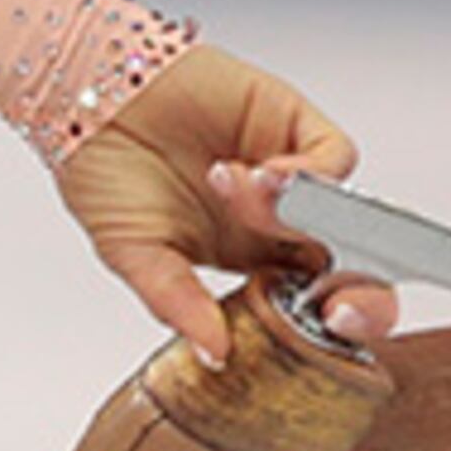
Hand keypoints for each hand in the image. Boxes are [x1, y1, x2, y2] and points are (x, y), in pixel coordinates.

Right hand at [54, 43, 383, 364]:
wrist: (86, 96)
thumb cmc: (103, 170)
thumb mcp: (134, 254)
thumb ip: (177, 303)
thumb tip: (214, 354)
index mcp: (247, 259)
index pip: (312, 301)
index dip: (334, 320)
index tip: (328, 329)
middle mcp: (277, 221)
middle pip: (354, 262)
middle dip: (364, 290)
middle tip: (339, 305)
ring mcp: (290, 172)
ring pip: (340, 211)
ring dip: (292, 213)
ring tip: (225, 186)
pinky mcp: (293, 123)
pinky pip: (334, 158)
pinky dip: (307, 173)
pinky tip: (258, 172)